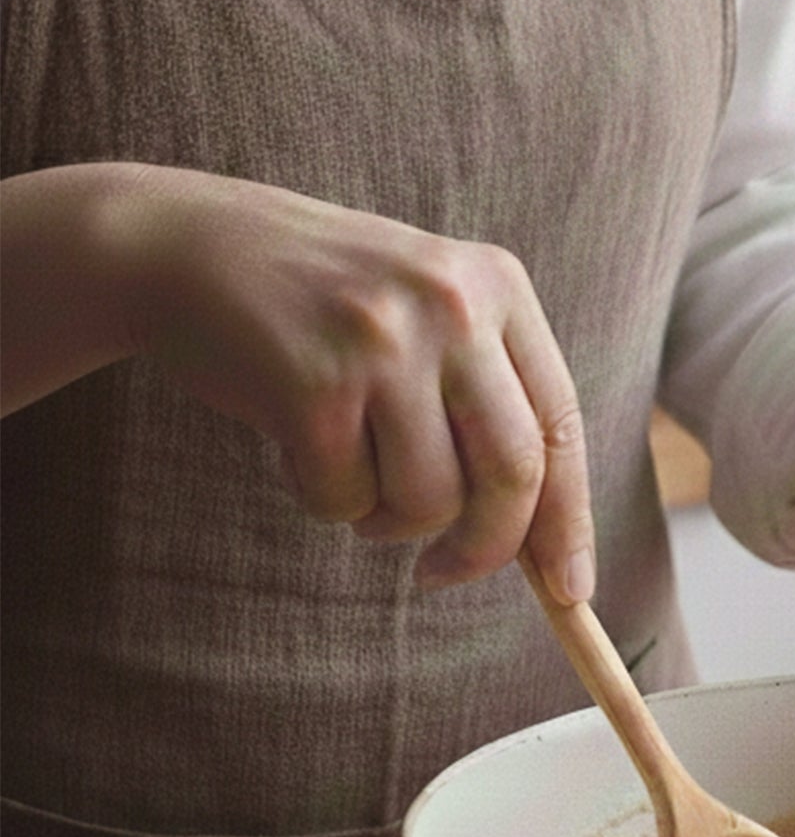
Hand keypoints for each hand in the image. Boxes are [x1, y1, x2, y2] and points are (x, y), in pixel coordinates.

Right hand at [0, 164, 593, 601]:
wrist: (183, 245)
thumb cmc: (323, 310)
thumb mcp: (428, 322)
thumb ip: (491, 408)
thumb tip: (549, 549)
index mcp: (497, 285)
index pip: (559, 428)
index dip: (568, 523)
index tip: (570, 591)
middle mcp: (452, 304)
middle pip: (513, 476)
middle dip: (487, 548)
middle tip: (444, 572)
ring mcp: (384, 340)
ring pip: (430, 500)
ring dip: (389, 521)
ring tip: (354, 473)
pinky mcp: (314, 381)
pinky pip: (347, 500)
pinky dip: (326, 500)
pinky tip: (300, 449)